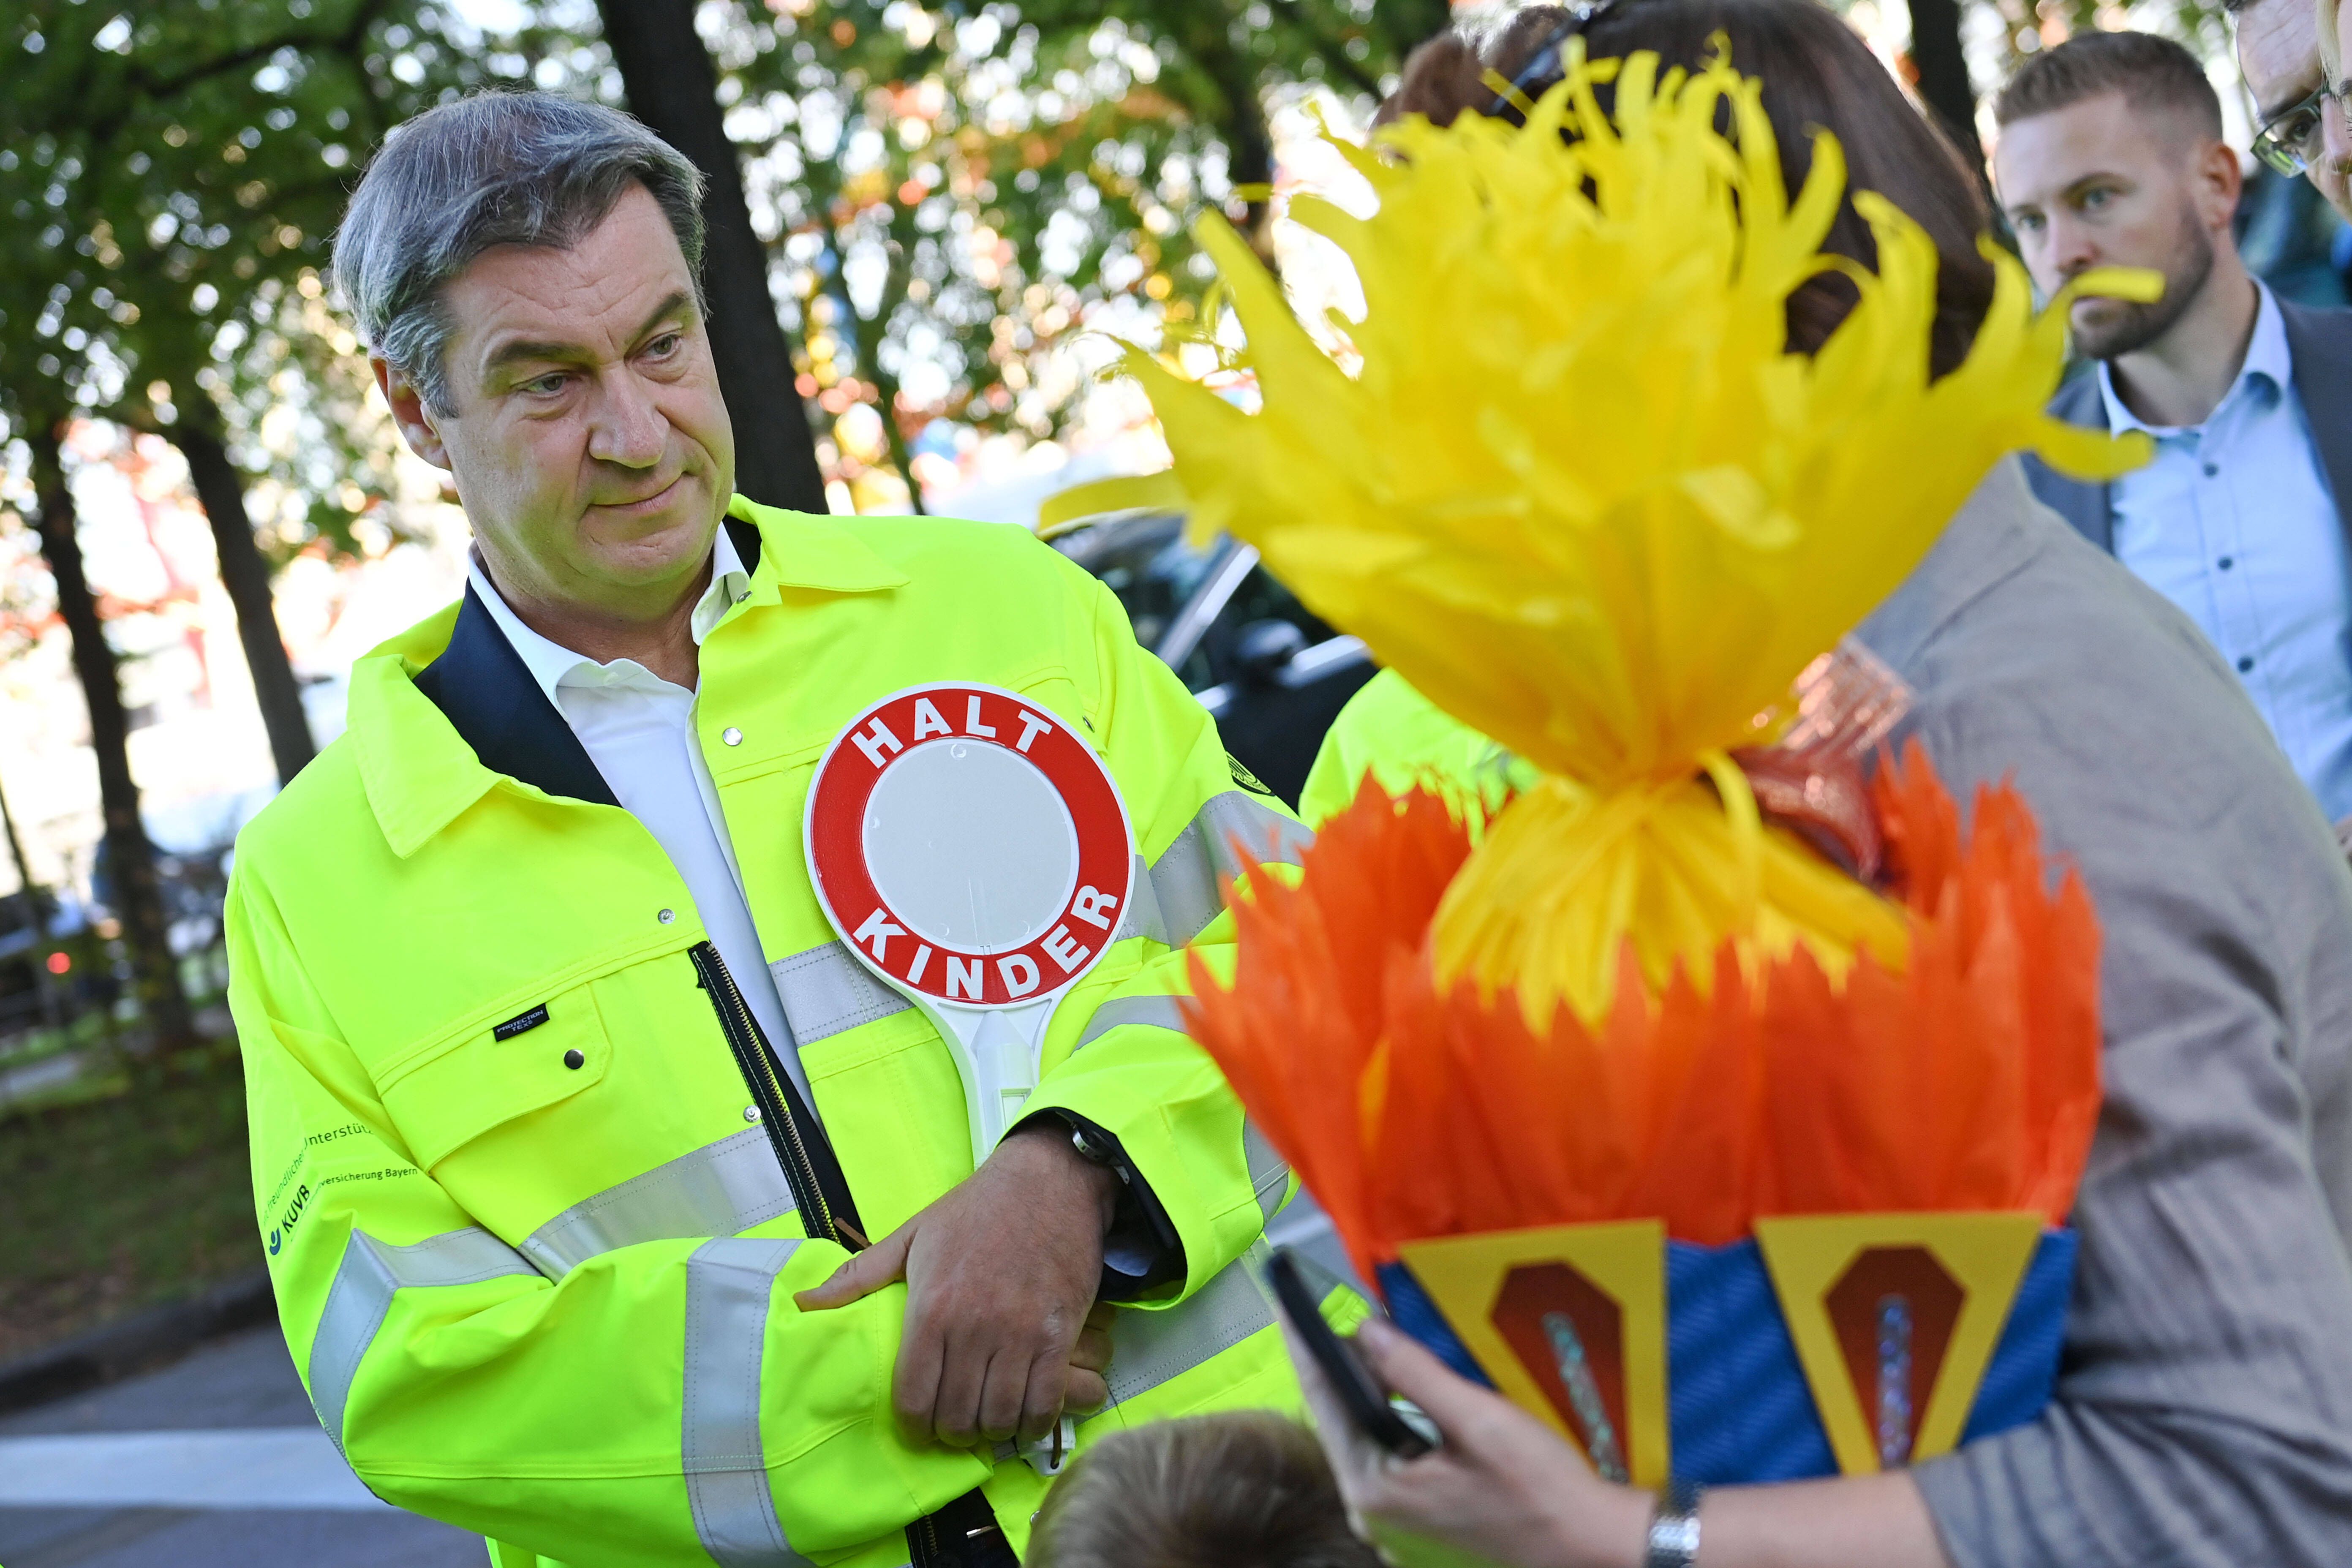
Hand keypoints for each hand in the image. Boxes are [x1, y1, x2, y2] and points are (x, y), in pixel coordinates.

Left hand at [795, 1124, 1118, 1447]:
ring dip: (989, 1431)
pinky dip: (1032, 1422)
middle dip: (951, 1432)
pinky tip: (1022, 1413)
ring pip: (999, 1418)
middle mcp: (974, 1328)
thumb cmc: (975, 1211)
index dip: (914, 1427)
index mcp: (932, 1308)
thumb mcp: (911, 1235)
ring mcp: (1020, 1335)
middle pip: (956, 1417)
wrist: (1048, 1182)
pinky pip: (1044, 1403)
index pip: (914, 1399)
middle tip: (953, 1423)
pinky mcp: (1059, 1337)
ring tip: (986, 1419)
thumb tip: (804, 1304)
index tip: (919, 1426)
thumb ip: (858, 1276)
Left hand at [1285, 1315, 1649, 1567]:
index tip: (1286, 1304)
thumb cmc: (1539, 1488)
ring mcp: (1392, 1517)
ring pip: (1361, 1435)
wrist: (1587, 1545)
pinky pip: (1385, 1452)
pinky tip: (1389, 1382)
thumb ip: (1417, 1375)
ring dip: (1360, 1386)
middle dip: (1331, 1363)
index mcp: (1376, 1489)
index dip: (1305, 1347)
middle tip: (1317, 1307)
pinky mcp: (1415, 1514)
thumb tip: (1366, 1330)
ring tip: (1350, 1334)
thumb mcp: (1479, 1421)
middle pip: (1337, 1419)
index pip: (1324, 1402)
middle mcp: (1372, 1509)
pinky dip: (1385, 1413)